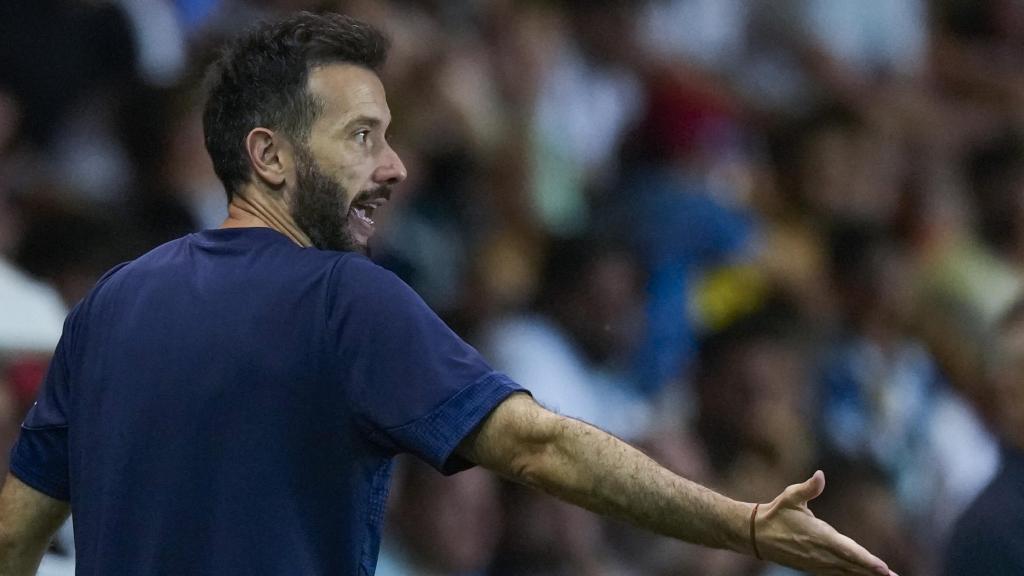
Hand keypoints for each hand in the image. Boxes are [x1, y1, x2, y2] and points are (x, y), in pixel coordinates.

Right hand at [754, 470, 897, 575]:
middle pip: (852, 566)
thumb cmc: (777, 512)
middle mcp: (821, 553)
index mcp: (819, 536)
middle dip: (873, 573)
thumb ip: (808, 488)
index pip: (848, 550)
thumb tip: (820, 475)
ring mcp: (817, 564)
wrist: (757, 534)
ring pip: (846, 573)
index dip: (866, 560)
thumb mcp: (790, 496)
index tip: (883, 568)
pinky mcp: (814, 568)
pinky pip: (837, 575)